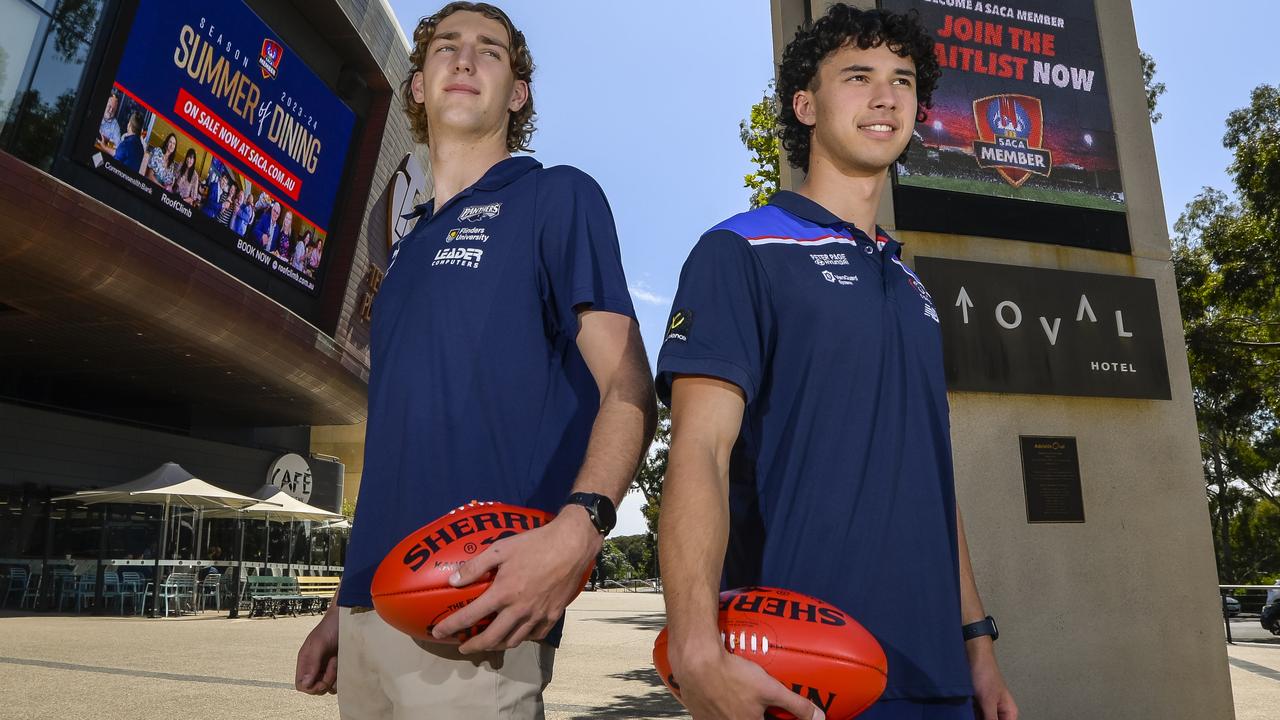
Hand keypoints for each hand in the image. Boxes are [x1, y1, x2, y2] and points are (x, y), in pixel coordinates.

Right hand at [295, 607, 338, 694]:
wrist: (348, 617)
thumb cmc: (331, 627)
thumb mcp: (319, 643)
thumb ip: (311, 663)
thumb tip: (305, 684)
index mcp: (305, 661)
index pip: (301, 685)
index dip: (310, 687)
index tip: (321, 680)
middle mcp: (314, 667)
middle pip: (316, 688)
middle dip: (325, 681)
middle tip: (332, 664)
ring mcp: (327, 668)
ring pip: (329, 686)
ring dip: (335, 677)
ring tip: (337, 659)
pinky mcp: (338, 667)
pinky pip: (338, 681)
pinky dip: (342, 675)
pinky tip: (342, 661)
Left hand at [431, 507, 601, 652]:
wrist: (572, 545)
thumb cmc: (535, 544)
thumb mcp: (501, 548)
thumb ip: (476, 566)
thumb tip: (453, 581)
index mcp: (503, 593)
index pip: (470, 616)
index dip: (451, 626)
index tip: (438, 632)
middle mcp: (519, 610)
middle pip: (491, 638)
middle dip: (474, 646)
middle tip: (463, 648)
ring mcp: (537, 616)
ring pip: (513, 641)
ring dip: (497, 645)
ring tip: (488, 642)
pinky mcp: (553, 616)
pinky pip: (534, 635)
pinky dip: (522, 638)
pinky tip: (517, 633)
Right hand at [671, 643, 823, 719]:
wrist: (696, 663)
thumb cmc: (732, 675)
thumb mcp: (770, 688)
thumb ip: (796, 705)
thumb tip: (820, 717)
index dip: (771, 717)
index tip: (771, 712)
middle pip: (746, 719)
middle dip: (756, 712)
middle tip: (756, 702)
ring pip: (729, 718)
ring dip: (736, 710)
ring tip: (741, 697)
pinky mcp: (697, 713)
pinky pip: (712, 714)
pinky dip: (720, 708)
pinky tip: (722, 693)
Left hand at [968, 640, 1016, 719]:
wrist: (974, 657)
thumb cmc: (985, 676)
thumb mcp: (988, 702)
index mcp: (1009, 713)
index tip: (983, 719)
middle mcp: (1001, 712)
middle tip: (973, 715)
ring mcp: (989, 708)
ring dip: (975, 718)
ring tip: (968, 713)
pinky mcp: (978, 703)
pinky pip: (976, 715)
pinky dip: (971, 715)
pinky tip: (965, 714)